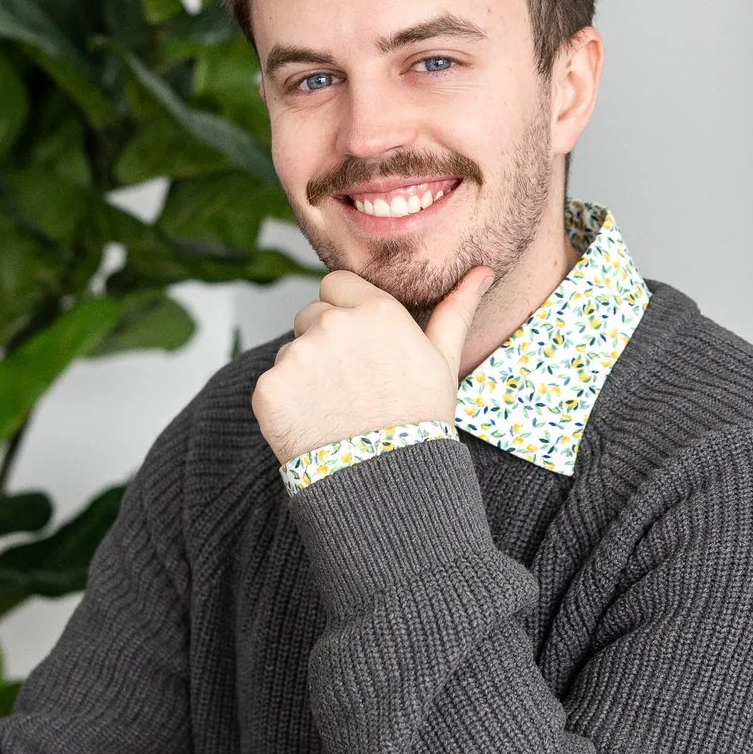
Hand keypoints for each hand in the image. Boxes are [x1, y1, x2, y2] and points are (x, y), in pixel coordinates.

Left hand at [252, 267, 493, 463]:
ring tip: (336, 407)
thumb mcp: (443, 361)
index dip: (346, 311)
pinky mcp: (270, 388)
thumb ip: (455, 309)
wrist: (387, 482)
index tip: (361, 346)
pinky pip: (272, 383)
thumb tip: (482, 271)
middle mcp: (332, 324)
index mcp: (375, 310)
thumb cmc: (421, 420)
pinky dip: (286, 402)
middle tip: (351, 383)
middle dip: (325, 341)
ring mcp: (297, 356)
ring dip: (305, 371)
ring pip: (291, 350)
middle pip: (311, 314)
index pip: (336, 284)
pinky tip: (313, 423)